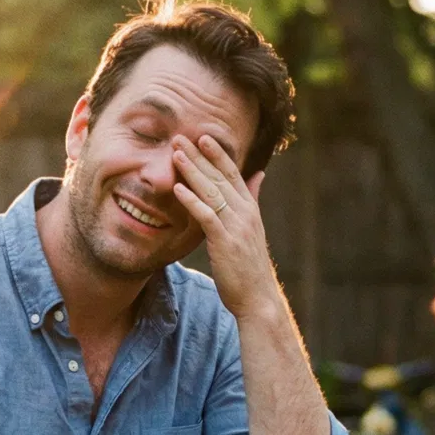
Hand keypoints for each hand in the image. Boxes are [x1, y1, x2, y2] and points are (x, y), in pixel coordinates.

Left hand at [170, 134, 277, 318]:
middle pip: (220, 177)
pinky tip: (177, 189)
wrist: (258, 298)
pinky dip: (192, 200)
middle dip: (200, 155)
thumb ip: (252, 199)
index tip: (202, 136)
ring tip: (176, 154)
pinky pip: (207, 216)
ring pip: (212, 192)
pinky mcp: (225, 242)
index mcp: (250, 209)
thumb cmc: (250, 266)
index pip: (233, 173)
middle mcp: (245, 213)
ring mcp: (236, 226)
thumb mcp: (252, 228)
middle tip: (181, 136)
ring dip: (192, 171)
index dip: (218, 154)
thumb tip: (258, 175)